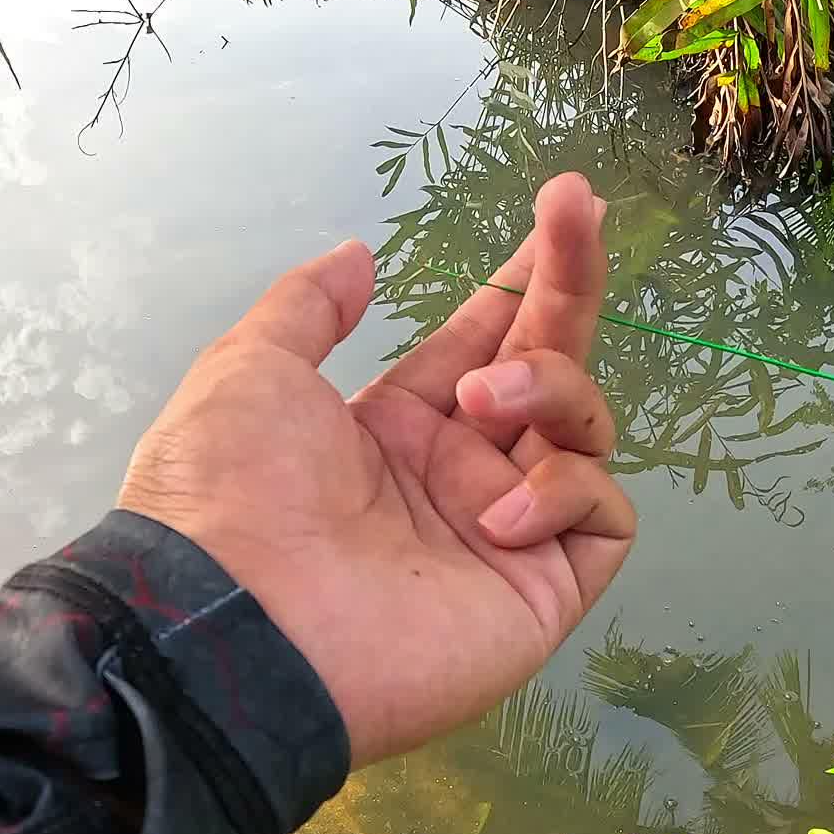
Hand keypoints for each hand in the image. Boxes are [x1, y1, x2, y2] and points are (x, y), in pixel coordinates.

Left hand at [117, 174, 634, 763]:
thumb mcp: (251, 368)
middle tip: (580, 209)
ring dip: (550, 389)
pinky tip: (497, 509)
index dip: (526, 277)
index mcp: (399, 425)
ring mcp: (507, 531)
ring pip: (585, 429)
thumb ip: (311, 305)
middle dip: (569, 281)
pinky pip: (601, 516)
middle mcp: (461, 471)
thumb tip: (359, 254)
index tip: (563, 208)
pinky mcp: (542, 590)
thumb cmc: (232, 491)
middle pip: (550, 363)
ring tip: (486, 400)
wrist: (237, 625)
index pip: (486, 339)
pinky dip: (564, 491)